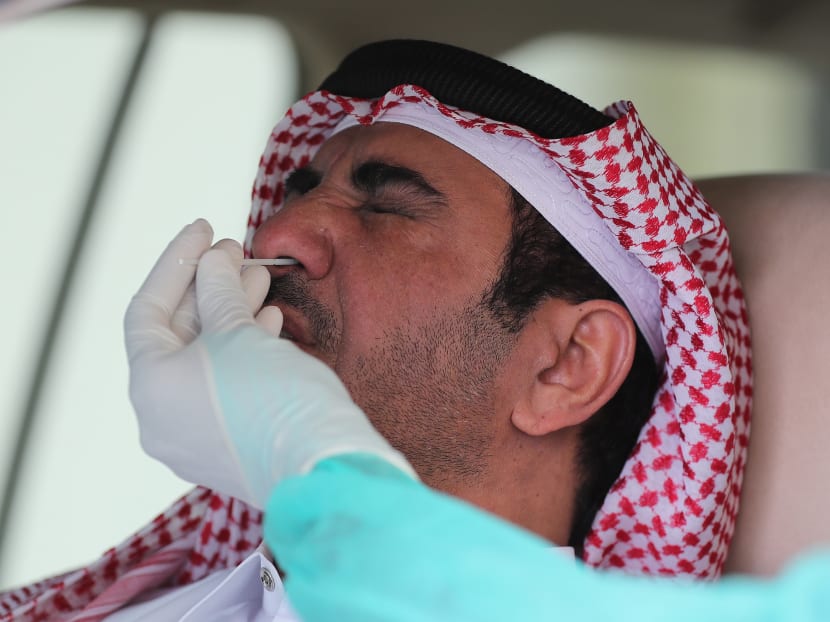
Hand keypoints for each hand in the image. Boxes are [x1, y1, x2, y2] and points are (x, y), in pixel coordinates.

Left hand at [124, 220, 414, 507]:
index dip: (176, 262)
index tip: (205, 230)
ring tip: (260, 279)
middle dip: (210, 287)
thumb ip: (219, 289)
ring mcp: (193, 435)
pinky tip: (269, 322)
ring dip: (231, 314)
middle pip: (178, 335)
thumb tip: (213, 261)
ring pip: (206, 359)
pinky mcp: (227, 443)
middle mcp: (161, 417)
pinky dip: (242, 350)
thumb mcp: (240, 332)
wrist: (324, 464)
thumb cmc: (276, 400)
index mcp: (151, 387)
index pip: (148, 309)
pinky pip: (224, 385)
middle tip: (238, 253)